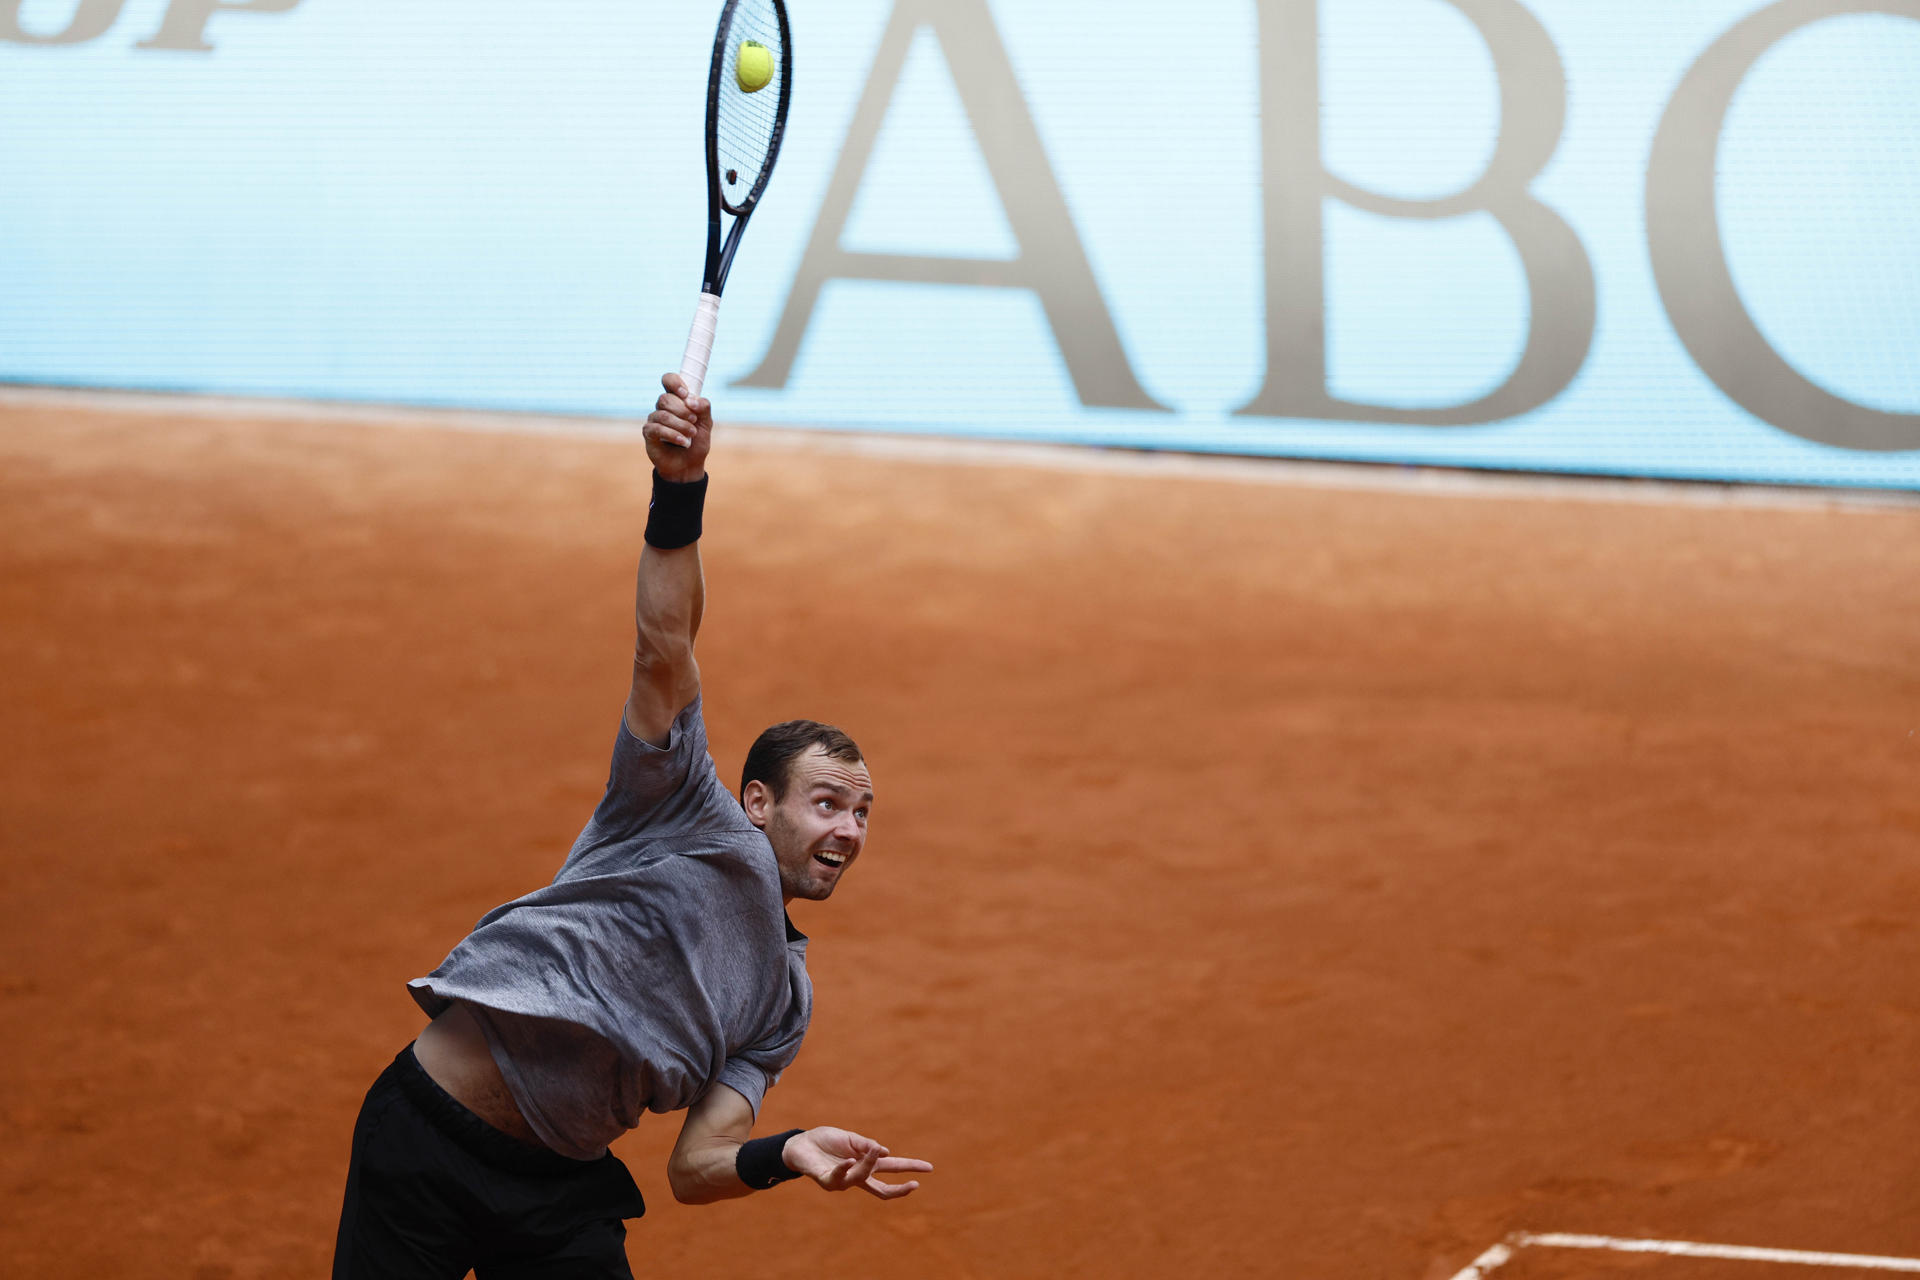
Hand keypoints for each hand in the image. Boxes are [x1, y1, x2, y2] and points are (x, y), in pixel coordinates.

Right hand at [645, 373, 712, 482]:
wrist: (690, 465)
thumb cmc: (697, 442)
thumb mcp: (706, 424)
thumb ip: (703, 408)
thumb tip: (692, 399)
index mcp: (677, 400)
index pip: (668, 380)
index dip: (675, 383)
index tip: (685, 394)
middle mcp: (663, 407)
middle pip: (665, 398)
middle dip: (682, 410)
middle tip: (694, 421)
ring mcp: (654, 419)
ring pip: (662, 414)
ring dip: (680, 425)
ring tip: (691, 435)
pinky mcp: (649, 433)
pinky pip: (657, 428)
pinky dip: (673, 435)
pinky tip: (683, 442)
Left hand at [782, 1126, 932, 1200]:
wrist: (800, 1144)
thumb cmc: (826, 1141)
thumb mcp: (850, 1138)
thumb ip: (866, 1145)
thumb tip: (885, 1152)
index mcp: (866, 1164)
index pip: (892, 1167)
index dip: (910, 1167)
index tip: (929, 1167)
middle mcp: (857, 1176)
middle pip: (882, 1189)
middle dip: (899, 1189)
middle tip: (915, 1185)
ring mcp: (843, 1181)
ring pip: (863, 1179)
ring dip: (869, 1164)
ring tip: (872, 1150)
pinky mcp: (827, 1181)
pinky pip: (838, 1178)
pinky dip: (846, 1168)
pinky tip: (850, 1160)